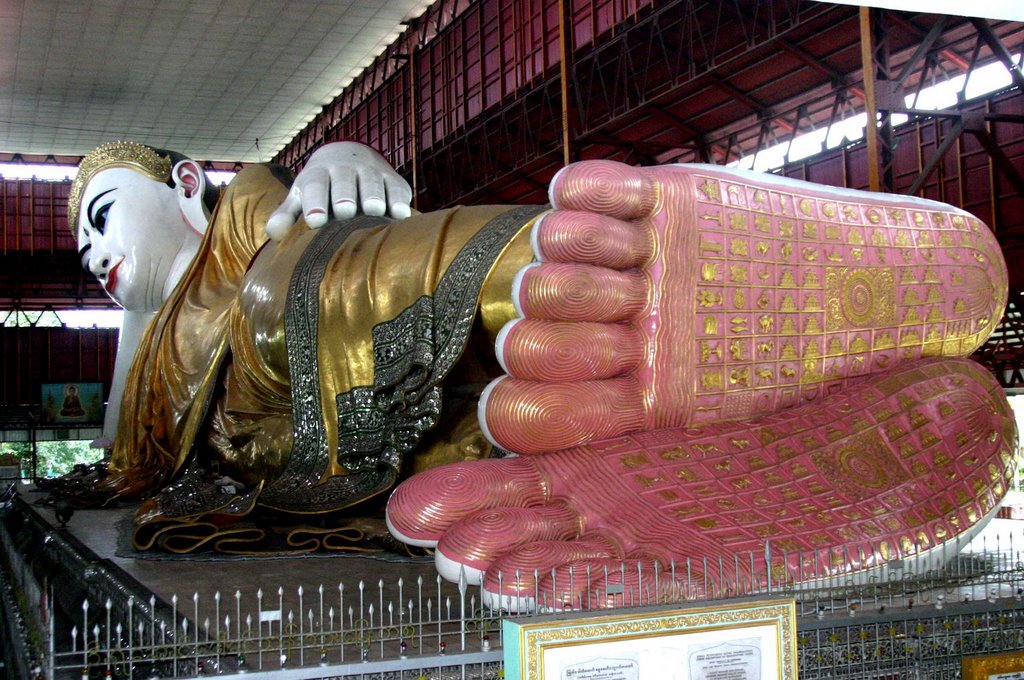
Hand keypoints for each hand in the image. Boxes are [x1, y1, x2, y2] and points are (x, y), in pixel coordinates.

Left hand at [265, 142, 411, 240]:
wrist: (349, 156)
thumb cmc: (321, 186)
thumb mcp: (301, 196)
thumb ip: (287, 214)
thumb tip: (275, 233)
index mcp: (318, 174)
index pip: (315, 185)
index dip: (315, 201)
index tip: (315, 220)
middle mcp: (345, 169)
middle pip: (344, 181)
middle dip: (344, 194)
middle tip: (345, 210)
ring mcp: (371, 172)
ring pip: (372, 182)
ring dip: (374, 195)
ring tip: (375, 210)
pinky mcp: (393, 180)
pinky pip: (397, 189)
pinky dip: (400, 200)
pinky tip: (401, 214)